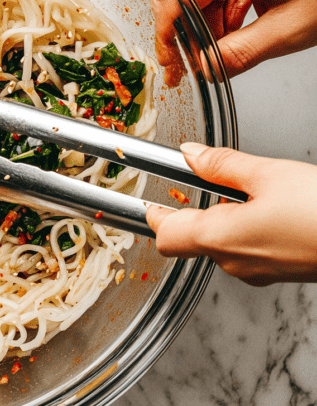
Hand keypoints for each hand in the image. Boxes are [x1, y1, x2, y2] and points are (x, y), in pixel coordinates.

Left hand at [146, 142, 316, 285]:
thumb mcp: (268, 174)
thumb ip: (222, 164)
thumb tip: (191, 154)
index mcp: (218, 238)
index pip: (165, 235)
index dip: (153, 214)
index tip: (147, 199)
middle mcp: (232, 262)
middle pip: (189, 239)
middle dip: (188, 210)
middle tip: (192, 181)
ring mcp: (255, 271)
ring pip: (218, 245)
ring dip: (219, 217)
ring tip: (238, 189)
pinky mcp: (277, 271)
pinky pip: (245, 251)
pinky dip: (243, 228)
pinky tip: (263, 208)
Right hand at [156, 0, 316, 76]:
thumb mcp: (292, 28)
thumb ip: (239, 54)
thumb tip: (207, 69)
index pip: (172, 2)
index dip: (164, 38)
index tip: (170, 63)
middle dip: (188, 32)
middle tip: (199, 63)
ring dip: (208, 19)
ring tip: (230, 44)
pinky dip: (223, 1)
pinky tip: (242, 20)